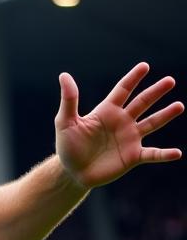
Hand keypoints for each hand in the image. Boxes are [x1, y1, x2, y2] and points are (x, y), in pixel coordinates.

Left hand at [55, 62, 182, 189]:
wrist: (72, 173)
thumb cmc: (68, 146)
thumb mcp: (65, 122)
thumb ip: (69, 100)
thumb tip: (64, 75)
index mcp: (107, 111)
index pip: (123, 90)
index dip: (133, 78)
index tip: (144, 66)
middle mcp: (122, 122)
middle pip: (142, 103)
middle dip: (156, 92)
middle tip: (170, 81)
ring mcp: (130, 138)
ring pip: (152, 123)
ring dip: (166, 115)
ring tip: (180, 105)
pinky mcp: (132, 156)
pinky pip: (152, 154)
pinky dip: (164, 154)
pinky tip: (177, 153)